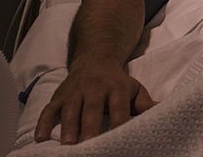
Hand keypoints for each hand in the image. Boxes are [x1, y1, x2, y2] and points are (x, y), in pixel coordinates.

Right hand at [35, 58, 155, 143]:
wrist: (95, 58)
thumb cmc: (117, 81)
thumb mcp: (134, 88)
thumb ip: (145, 103)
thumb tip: (162, 111)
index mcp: (116, 87)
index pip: (119, 106)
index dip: (119, 121)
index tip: (120, 136)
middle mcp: (94, 88)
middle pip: (92, 109)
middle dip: (90, 126)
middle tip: (88, 144)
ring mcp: (74, 91)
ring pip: (70, 109)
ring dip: (68, 126)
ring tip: (68, 145)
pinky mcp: (59, 95)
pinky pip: (49, 109)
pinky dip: (43, 122)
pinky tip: (40, 138)